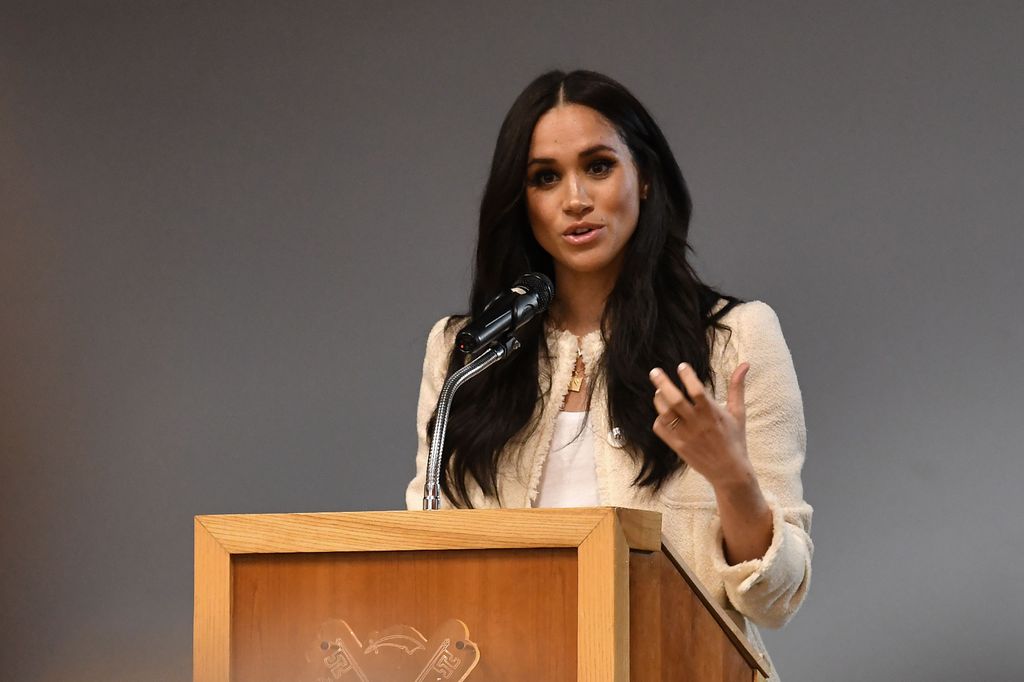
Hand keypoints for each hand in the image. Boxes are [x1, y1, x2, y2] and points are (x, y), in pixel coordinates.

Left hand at [649, 362, 752, 489]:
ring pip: (665, 413)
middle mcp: (697, 424)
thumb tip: (745, 364)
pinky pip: (661, 429)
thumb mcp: (738, 413)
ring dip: (659, 399)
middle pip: (675, 399)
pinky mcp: (677, 446)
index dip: (687, 376)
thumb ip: (737, 387)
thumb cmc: (734, 440)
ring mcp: (685, 436)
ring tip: (659, 391)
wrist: (729, 472)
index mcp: (712, 414)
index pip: (697, 390)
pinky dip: (658, 418)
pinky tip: (663, 413)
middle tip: (654, 371)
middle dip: (663, 383)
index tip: (681, 366)